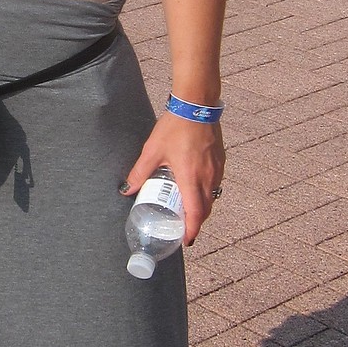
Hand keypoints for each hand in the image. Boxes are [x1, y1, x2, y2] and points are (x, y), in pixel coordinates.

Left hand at [120, 112, 224, 245]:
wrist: (196, 105)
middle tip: (184, 228)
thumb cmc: (174, 127)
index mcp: (191, 178)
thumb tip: (126, 189)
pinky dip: (207, 193)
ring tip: (189, 210)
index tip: (186, 240)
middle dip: (196, 222)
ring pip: (212, 197)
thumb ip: (140, 172)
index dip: (191, 230)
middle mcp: (207, 177)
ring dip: (202, 208)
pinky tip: (196, 188)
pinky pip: (215, 184)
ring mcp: (216, 169)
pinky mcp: (220, 161)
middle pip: (205, 209)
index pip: (195, 213)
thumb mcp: (152, 150)